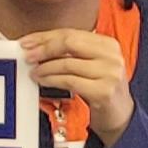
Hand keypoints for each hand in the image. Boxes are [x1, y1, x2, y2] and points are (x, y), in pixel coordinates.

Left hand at [19, 27, 133, 143]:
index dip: (46, 36)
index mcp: (108, 44)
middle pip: (70, 43)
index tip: (27, 41)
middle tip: (28, 55)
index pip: (71, 33)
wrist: (119, 115)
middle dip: (44, 48)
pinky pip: (70, 81)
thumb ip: (71, 53)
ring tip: (34, 72)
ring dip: (45, 67)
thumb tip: (37, 47)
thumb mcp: (91, 65)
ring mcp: (109, 73)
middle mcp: (111, 56)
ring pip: (67, 63)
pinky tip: (42, 81)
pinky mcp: (103, 91)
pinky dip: (52, 80)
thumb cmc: (100, 88)